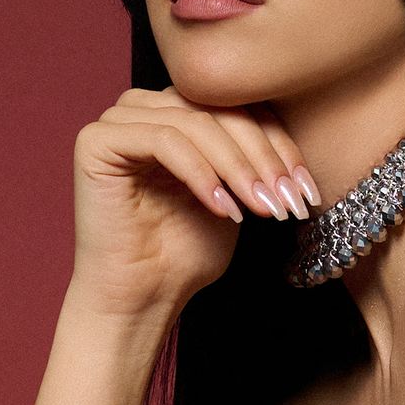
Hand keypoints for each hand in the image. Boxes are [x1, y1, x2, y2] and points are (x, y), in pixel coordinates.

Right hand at [66, 86, 321, 327]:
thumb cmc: (185, 252)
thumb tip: (306, 142)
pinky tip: (224, 209)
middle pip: (220, 110)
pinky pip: (163, 140)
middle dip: (264, 158)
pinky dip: (201, 173)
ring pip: (196, 123)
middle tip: (288, 200)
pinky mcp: (97, 141)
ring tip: (262, 209)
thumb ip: (258, 158)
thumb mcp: (238, 196)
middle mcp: (147, 107)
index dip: (279, 145)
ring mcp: (119, 120)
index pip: (240, 107)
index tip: (307, 189)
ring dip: (238, 167)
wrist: (142, 296)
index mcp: (180, 112)